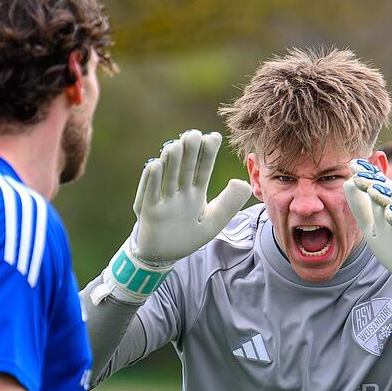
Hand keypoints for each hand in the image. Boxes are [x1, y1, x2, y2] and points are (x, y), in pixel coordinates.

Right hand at [132, 129, 251, 263]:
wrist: (164, 256)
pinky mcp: (149, 211)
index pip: (203, 169)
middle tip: (193, 134)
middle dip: (190, 152)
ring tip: (176, 145)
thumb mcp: (213, 222)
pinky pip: (149, 193)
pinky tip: (155, 165)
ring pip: (168, 176)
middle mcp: (179, 192)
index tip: (214, 137)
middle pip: (186, 168)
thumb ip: (229, 204)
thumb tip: (243, 181)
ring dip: (171, 161)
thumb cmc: (187, 237)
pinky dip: (151, 180)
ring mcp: (164, 200)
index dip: (208, 154)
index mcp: (195, 193)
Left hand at [343, 159, 391, 329]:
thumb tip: (348, 181)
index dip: (368, 174)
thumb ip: (360, 204)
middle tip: (358, 173)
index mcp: (391, 206)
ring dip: (386, 197)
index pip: (380, 186)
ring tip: (372, 189)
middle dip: (374, 181)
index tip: (352, 164)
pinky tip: (389, 213)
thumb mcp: (370, 224)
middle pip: (389, 192)